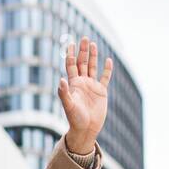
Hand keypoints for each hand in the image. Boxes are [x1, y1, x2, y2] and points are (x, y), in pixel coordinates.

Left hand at [59, 36, 111, 154]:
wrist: (86, 129)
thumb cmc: (75, 119)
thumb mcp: (68, 106)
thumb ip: (64, 93)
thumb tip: (61, 80)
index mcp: (73, 84)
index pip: (71, 65)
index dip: (70, 54)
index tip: (70, 43)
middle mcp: (82, 83)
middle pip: (82, 62)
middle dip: (83, 51)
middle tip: (84, 38)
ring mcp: (92, 86)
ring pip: (92, 67)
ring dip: (93, 56)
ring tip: (93, 44)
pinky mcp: (101, 92)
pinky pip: (105, 78)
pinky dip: (107, 69)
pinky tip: (108, 60)